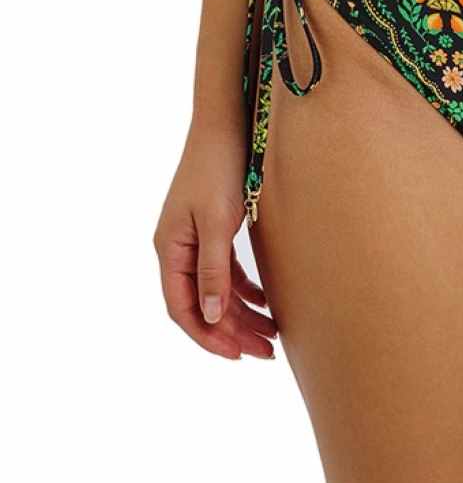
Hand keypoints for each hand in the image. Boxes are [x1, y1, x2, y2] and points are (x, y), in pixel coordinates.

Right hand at [153, 123, 276, 360]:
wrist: (227, 126)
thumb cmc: (221, 170)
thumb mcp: (218, 222)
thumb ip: (213, 270)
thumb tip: (210, 316)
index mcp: (170, 249)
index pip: (183, 308)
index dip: (208, 336)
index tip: (237, 355)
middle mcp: (177, 248)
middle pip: (202, 305)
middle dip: (232, 332)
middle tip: (266, 352)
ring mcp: (195, 240)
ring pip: (216, 291)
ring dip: (241, 314)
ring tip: (271, 335)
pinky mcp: (214, 229)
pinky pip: (225, 271)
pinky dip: (244, 290)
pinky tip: (267, 302)